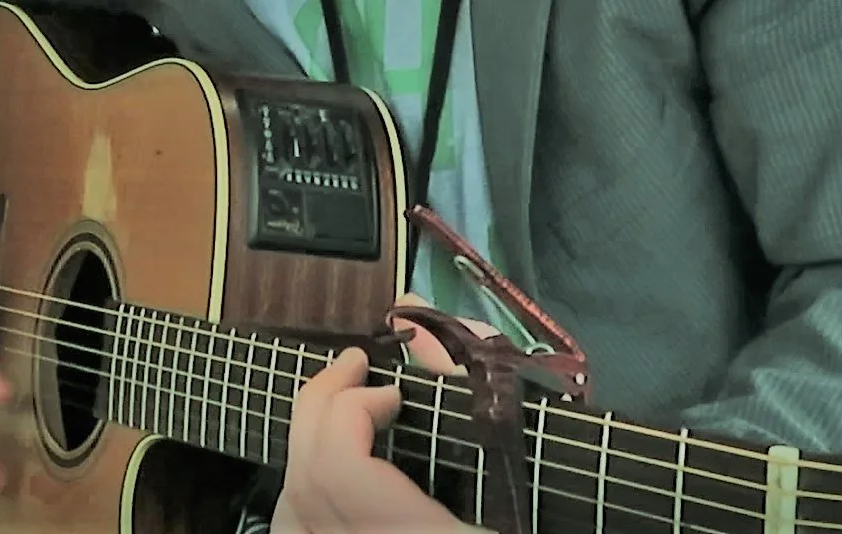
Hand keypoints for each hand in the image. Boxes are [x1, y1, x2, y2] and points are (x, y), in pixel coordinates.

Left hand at [272, 294, 495, 533]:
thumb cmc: (551, 517)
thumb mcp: (517, 482)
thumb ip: (478, 405)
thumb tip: (421, 326)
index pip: (341, 471)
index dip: (349, 413)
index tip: (393, 393)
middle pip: (307, 482)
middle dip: (319, 407)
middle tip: (351, 366)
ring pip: (290, 513)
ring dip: (306, 446)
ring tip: (337, 407)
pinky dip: (302, 493)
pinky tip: (325, 469)